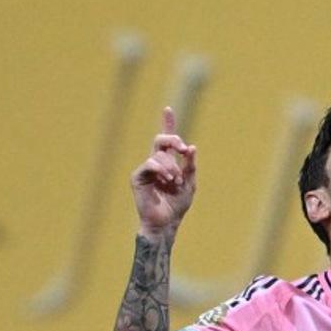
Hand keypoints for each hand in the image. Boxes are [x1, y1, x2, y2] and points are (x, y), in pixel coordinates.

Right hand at [131, 107, 196, 235]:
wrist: (166, 222)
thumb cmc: (177, 204)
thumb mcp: (190, 183)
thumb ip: (190, 166)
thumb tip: (192, 147)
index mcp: (169, 162)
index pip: (167, 140)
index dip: (167, 123)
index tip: (167, 109)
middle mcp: (155, 163)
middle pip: (161, 140)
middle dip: (174, 140)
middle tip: (184, 150)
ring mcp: (146, 169)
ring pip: (159, 155)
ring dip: (172, 167)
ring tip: (175, 182)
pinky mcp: (138, 177)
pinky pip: (150, 164)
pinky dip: (162, 170)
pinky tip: (167, 181)